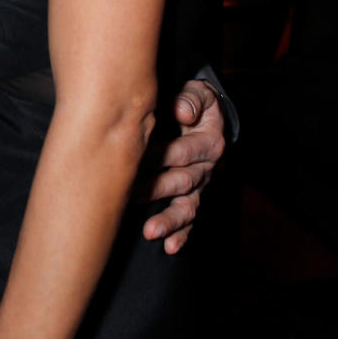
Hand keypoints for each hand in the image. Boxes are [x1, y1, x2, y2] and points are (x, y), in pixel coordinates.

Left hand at [139, 78, 225, 252]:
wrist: (201, 114)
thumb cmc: (192, 102)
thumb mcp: (197, 92)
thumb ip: (191, 98)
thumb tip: (182, 111)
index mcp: (208, 141)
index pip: (184, 151)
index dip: (161, 155)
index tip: (136, 158)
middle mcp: (207, 168)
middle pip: (182, 181)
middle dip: (156, 190)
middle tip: (129, 196)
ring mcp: (201, 186)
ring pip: (188, 207)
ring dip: (169, 221)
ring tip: (151, 232)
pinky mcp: (194, 198)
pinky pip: (191, 220)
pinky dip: (182, 235)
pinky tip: (169, 246)